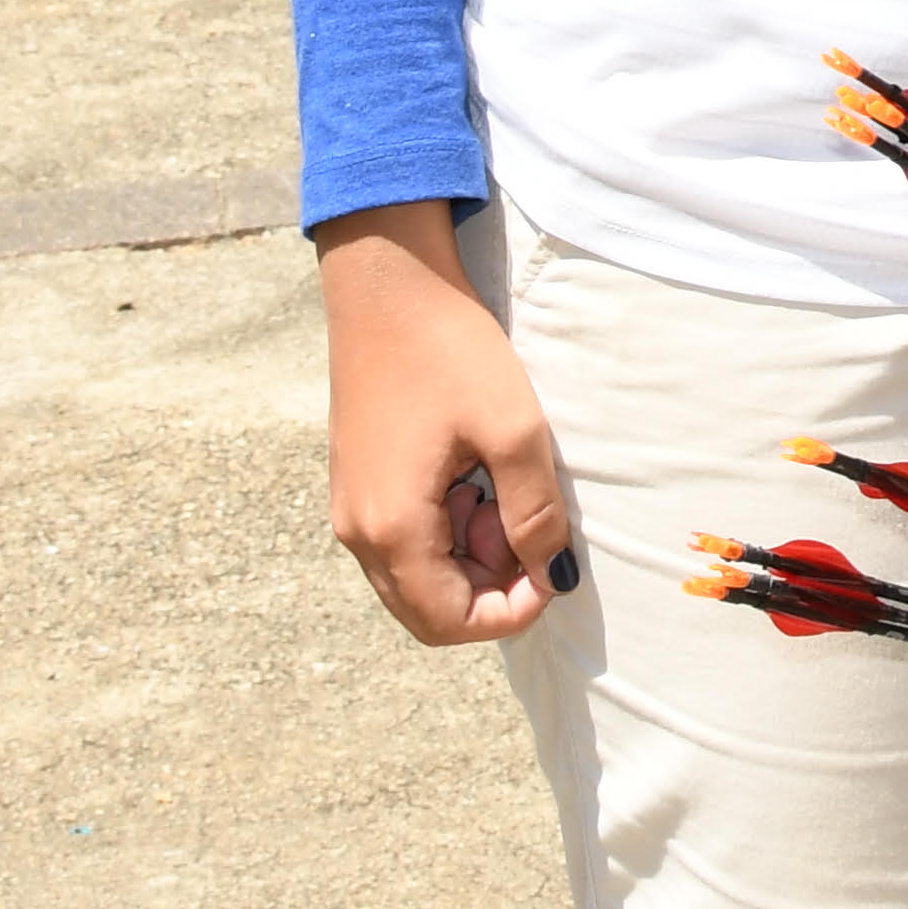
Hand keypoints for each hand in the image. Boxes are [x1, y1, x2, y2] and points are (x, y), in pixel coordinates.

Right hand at [316, 202, 578, 643]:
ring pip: (418, 573)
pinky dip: (448, 525)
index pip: (448, 621)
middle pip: (429, 607)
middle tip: (526, 517)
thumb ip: (534, 513)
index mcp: (391, 530)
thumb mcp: (514, 431)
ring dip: (471, 551)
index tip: (553, 569)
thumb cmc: (450, 351)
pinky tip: (475, 470)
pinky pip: (405, 536)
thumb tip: (554, 577)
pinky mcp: (359, 484)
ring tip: (502, 482)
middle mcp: (358, 533)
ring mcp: (353, 509)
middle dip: (491, 582)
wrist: (388, 286)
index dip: (510, 612)